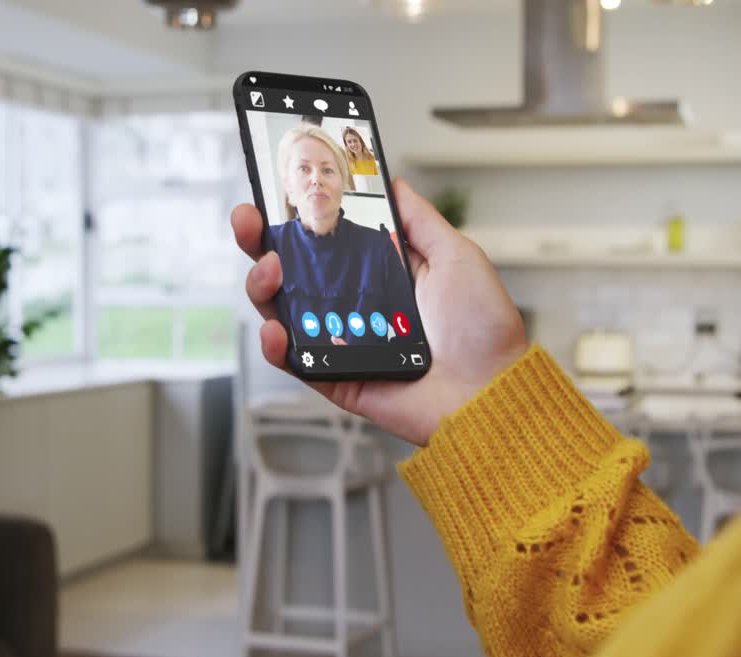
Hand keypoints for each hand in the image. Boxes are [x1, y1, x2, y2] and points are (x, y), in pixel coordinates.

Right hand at [234, 178, 528, 446]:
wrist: (491, 391)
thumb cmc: (482, 329)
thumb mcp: (456, 255)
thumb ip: (418, 219)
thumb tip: (391, 181)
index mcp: (377, 273)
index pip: (323, 238)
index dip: (294, 215)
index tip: (273, 189)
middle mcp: (352, 304)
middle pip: (289, 269)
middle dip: (259, 240)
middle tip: (249, 219)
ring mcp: (339, 341)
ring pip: (281, 309)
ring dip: (262, 285)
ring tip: (270, 270)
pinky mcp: (335, 378)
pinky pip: (293, 360)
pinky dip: (275, 345)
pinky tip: (275, 328)